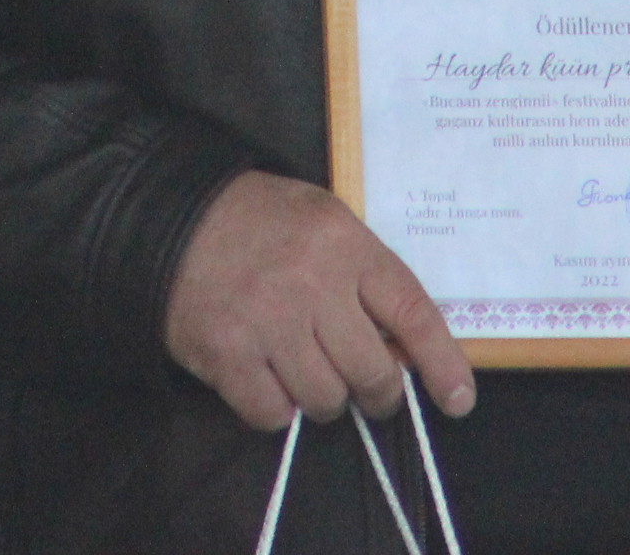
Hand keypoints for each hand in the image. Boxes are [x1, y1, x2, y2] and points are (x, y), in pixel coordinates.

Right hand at [163, 171, 473, 431]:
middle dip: (377, 392)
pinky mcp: (227, 354)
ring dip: (323, 399)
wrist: (171, 215)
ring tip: (305, 373)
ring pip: (326, 399)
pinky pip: (273, 413)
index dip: (441, 362)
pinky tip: (267, 380)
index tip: (458, 398)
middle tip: (367, 390)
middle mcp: (312, 284)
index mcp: (345, 245)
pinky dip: (276, 409)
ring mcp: (268, 322)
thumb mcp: (324, 221)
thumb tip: (401, 346)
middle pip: (373, 372)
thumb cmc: (258, 220)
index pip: (413, 312)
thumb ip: (364, 275)